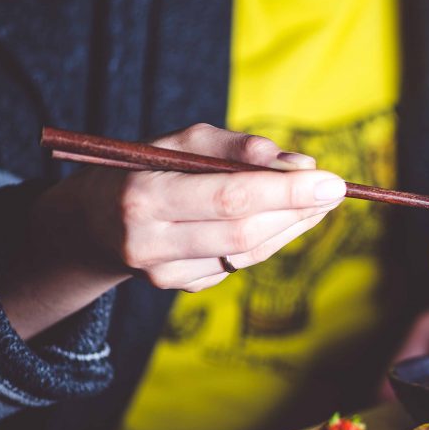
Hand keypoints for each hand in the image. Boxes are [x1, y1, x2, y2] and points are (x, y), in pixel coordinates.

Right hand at [1, 123, 344, 338]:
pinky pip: (239, 265)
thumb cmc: (145, 169)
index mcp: (145, 196)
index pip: (231, 196)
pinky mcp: (180, 287)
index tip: (331, 180)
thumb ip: (237, 147)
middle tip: (335, 191)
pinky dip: (271, 240)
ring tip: (319, 202)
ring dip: (292, 226)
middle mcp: (150, 242)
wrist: (93, 223)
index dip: (287, 190)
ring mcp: (164, 273)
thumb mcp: (179, 142)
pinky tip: (288, 220)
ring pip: (247, 253)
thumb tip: (298, 164)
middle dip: (297, 209)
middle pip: (243, 231)